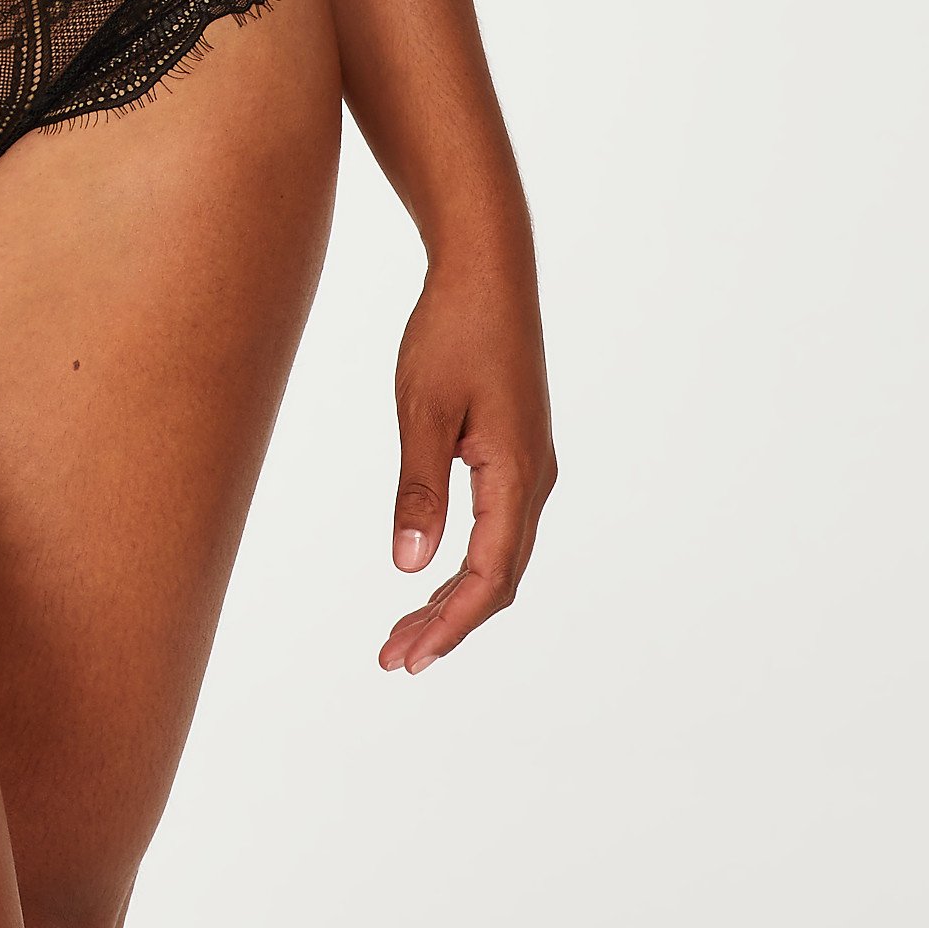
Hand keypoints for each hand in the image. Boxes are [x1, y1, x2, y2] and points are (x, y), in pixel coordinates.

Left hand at [380, 251, 554, 673]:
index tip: (407, 658)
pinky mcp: (518, 451)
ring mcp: (531, 466)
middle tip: (393, 658)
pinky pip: (499, 527)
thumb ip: (419, 489)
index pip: (490, 577)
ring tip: (404, 630)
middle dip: (448, 624)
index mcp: (517, 474)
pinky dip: (467, 562)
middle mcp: (535, 479)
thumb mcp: (422, 408)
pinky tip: (435, 572)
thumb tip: (409, 567)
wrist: (488, 268)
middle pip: (499, 578)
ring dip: (457, 597)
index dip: (450, 625)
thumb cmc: (452, 329)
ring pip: (501, 556)